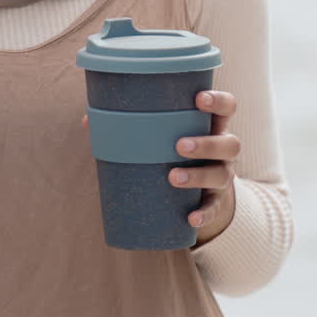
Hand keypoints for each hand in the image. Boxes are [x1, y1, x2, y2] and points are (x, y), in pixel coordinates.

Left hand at [81, 89, 240, 245]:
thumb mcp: (159, 136)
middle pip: (229, 143)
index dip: (218, 101)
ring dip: (199, 175)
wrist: (197, 190)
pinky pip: (214, 207)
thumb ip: (127, 125)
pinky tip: (190, 218)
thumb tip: (88, 122)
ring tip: (172, 177)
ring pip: (221, 173)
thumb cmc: (171, 151)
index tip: (198, 99)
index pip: (227, 107)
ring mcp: (222, 175)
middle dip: (206, 143)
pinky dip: (204, 213)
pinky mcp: (216, 200)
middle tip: (179, 145)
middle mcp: (222, 149)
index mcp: (209, 125)